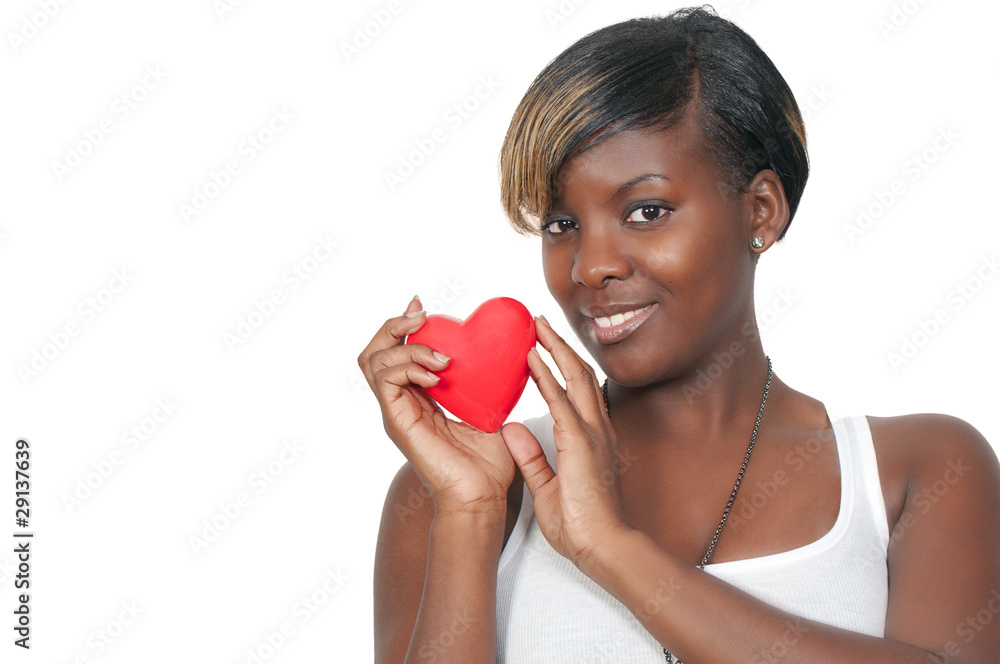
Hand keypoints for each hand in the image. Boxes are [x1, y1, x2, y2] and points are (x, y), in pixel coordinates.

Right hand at [358, 296, 515, 515]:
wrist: (483, 498)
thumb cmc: (488, 464)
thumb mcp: (489, 411)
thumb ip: (487, 385)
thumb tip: (504, 354)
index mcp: (419, 400)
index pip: (396, 353)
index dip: (405, 326)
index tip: (425, 307)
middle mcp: (402, 404)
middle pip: (374, 352)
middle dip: (395, 325)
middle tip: (421, 316)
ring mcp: (397, 414)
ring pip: (374, 361)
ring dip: (407, 347)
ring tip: (440, 357)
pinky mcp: (398, 423)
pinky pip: (385, 382)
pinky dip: (407, 367)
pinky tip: (436, 375)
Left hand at [501, 315, 631, 571]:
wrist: (605, 547)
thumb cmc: (583, 527)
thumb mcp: (549, 488)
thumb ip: (534, 459)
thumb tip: (513, 432)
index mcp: (591, 441)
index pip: (577, 393)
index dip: (561, 366)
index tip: (542, 348)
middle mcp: (596, 431)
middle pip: (580, 375)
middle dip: (559, 345)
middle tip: (539, 323)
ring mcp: (593, 435)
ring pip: (575, 379)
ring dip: (554, 349)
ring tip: (535, 327)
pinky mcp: (581, 444)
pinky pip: (561, 402)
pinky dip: (546, 377)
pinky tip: (532, 359)